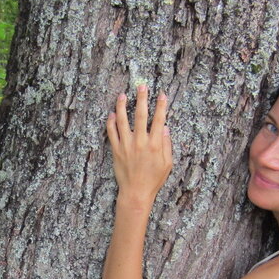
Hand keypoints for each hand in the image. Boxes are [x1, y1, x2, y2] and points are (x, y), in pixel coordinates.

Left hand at [105, 84, 171, 205]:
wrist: (136, 192)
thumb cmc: (153, 180)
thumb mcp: (167, 164)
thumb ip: (167, 145)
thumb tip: (164, 128)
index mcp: (154, 145)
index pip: (158, 120)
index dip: (161, 106)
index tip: (161, 94)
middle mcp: (140, 142)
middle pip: (141, 115)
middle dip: (142, 99)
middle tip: (141, 86)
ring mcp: (126, 145)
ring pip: (122, 120)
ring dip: (122, 106)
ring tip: (122, 95)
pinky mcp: (116, 150)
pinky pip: (111, 133)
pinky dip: (111, 122)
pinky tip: (112, 114)